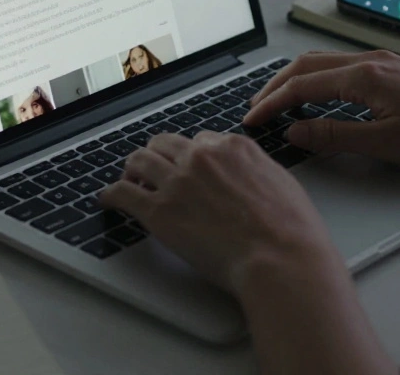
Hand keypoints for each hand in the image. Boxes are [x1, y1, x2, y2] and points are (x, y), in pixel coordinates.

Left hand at [100, 131, 338, 295]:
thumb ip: (256, 169)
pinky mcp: (159, 211)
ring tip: (129, 180)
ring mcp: (177, 182)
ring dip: (132, 169)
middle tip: (152, 170)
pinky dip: (111, 195)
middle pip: (164, 144)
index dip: (190, 156)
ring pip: (139, 161)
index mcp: (232, 147)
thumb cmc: (291, 230)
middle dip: (158, 156)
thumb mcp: (280, 181)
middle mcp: (201, 157)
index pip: (199, 142)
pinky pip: (123, 193)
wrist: (280, 257)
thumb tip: (246, 173)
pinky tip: (108, 200)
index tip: (185, 167)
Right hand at [245, 50, 399, 166]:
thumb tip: (296, 132)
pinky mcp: (391, 68)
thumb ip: (335, 136)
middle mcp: (368, 61)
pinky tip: (318, 95)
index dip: (271, 104)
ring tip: (278, 101)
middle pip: (305, 66)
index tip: (252, 119)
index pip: (301, 87)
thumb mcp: (385, 142)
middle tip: (255, 108)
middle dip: (275, 87)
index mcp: (363, 77)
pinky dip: (317, 78)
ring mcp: (381, 61)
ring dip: (295, 80)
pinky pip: (341, 66)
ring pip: (323, 63)